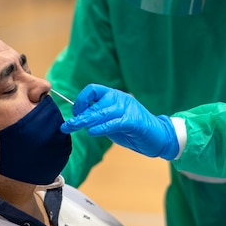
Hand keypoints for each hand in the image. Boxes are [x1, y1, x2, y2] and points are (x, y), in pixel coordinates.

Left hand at [60, 84, 178, 159]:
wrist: (160, 136)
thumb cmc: (134, 130)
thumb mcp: (113, 121)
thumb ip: (99, 117)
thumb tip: (79, 119)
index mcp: (114, 96)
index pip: (93, 90)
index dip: (81, 100)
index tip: (75, 113)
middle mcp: (119, 98)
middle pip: (94, 103)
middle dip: (78, 115)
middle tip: (66, 126)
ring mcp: (127, 108)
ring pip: (101, 113)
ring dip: (84, 121)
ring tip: (72, 127)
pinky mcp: (133, 121)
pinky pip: (114, 122)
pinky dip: (101, 127)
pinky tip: (92, 132)